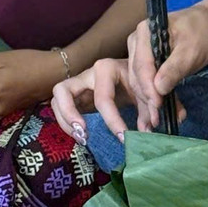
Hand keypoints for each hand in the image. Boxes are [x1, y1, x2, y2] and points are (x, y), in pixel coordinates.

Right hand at [50, 58, 183, 144]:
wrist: (132, 73)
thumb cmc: (138, 80)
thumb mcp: (146, 92)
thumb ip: (149, 110)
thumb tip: (148, 132)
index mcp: (107, 68)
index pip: (103, 98)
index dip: (112, 120)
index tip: (123, 138)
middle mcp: (87, 73)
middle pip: (64, 90)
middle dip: (69, 113)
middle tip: (84, 134)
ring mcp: (78, 83)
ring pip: (57, 98)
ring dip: (64, 120)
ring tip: (81, 137)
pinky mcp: (74, 94)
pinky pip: (60, 106)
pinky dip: (65, 122)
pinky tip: (79, 135)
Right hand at [125, 3, 207, 127]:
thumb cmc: (200, 33)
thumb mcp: (191, 51)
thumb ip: (174, 68)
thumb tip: (158, 88)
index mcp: (145, 32)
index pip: (141, 65)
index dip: (148, 87)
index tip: (157, 105)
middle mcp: (136, 42)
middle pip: (137, 76)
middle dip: (148, 98)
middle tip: (158, 120)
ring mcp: (139, 52)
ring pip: (139, 82)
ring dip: (150, 102)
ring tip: (160, 121)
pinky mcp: (145, 63)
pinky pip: (146, 82)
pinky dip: (155, 97)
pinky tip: (162, 114)